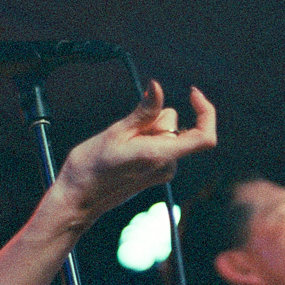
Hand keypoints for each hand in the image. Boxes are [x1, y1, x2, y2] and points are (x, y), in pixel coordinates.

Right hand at [52, 81, 216, 223]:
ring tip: (121, 144)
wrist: (78, 198)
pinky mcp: (157, 173)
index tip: (192, 92)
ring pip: (165, 133)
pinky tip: (124, 150)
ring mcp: (163, 171)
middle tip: (125, 132)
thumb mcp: (116, 133)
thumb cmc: (91, 167)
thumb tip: (158, 87)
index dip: (205, 112)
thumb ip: (144, 112)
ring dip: (147, 130)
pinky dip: (146, 139)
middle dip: (153, 119)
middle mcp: (168, 166)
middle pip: (173, 124)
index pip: (203, 137)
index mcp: (160, 156)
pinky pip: (160, 144)